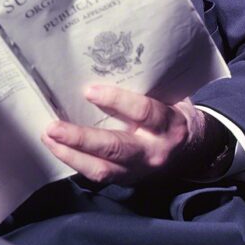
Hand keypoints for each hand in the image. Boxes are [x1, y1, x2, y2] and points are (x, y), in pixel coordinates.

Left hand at [42, 83, 211, 186]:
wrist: (196, 149)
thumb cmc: (175, 112)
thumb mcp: (169, 96)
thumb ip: (145, 87)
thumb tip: (106, 63)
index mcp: (169, 124)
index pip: (143, 112)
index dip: (116, 101)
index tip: (89, 90)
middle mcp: (154, 151)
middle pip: (115, 148)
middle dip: (81, 139)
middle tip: (53, 127)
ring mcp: (140, 171)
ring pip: (102, 169)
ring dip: (71, 154)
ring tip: (48, 137)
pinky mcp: (127, 181)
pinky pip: (99, 175)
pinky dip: (76, 161)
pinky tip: (57, 148)